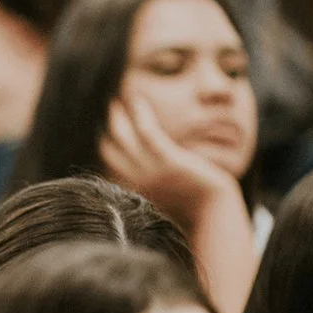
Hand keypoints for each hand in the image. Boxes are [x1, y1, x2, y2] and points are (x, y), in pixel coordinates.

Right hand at [100, 97, 243, 226]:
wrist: (213, 213)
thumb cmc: (189, 206)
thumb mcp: (157, 195)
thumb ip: (141, 182)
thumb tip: (132, 165)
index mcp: (126, 191)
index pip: (102, 163)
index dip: (99, 142)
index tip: (99, 125)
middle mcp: (131, 181)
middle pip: (105, 148)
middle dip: (100, 126)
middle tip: (103, 107)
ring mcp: (148, 171)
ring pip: (121, 136)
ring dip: (115, 115)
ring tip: (114, 99)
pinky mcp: (167, 161)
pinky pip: (146, 132)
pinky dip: (139, 114)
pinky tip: (138, 100)